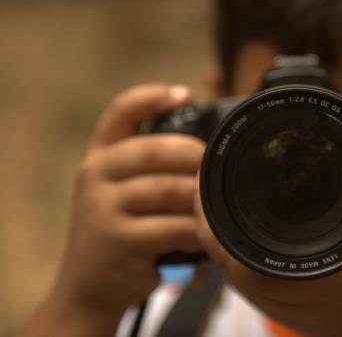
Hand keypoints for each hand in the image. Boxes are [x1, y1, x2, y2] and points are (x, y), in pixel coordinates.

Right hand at [30, 84, 204, 333]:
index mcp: (101, 155)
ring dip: (200, 198)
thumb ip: (153, 166)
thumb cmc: (121, 227)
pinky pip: (174, 227)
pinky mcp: (120, 240)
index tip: (184, 93)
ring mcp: (104, 207)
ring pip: (171, 189)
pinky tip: (204, 235)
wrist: (90, 284)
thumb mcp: (123, 189)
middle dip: (194, 155)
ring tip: (215, 204)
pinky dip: (197, 230)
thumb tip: (206, 145)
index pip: (122, 112)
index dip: (153, 97)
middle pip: (157, 149)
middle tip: (214, 167)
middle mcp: (97, 174)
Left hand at [196, 143, 341, 336]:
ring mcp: (259, 291)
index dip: (207, 198)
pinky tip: (238, 208)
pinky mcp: (263, 289)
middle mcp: (262, 285)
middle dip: (208, 200)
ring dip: (215, 216)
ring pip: (219, 249)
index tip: (207, 165)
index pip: (221, 234)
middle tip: (211, 162)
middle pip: (211, 238)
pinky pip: (232, 256)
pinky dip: (228, 231)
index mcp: (283, 273)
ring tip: (219, 179)